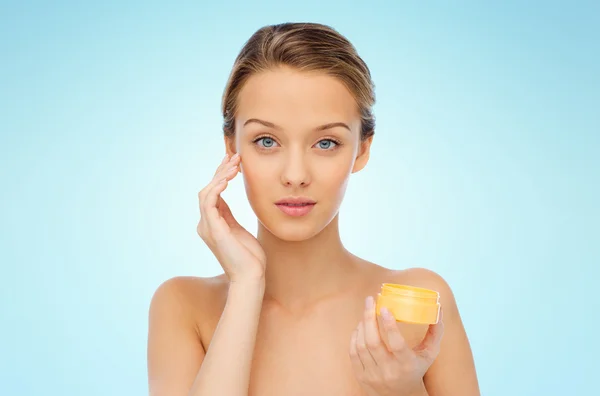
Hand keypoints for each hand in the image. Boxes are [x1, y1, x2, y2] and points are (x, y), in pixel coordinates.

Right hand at [197, 153, 265, 282]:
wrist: (251, 276)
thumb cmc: (250, 257)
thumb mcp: (239, 231)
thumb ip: (230, 217)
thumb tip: (227, 201)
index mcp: (212, 224)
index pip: (213, 193)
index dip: (221, 175)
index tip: (233, 161)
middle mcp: (206, 224)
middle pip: (208, 189)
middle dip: (220, 171)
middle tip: (234, 157)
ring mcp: (207, 227)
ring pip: (207, 192)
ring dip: (220, 176)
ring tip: (235, 165)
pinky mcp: (213, 230)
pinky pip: (209, 202)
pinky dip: (216, 188)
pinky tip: (228, 179)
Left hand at [349, 296, 443, 395]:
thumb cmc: (416, 370)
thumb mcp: (429, 355)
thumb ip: (435, 333)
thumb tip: (438, 310)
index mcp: (407, 365)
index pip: (397, 344)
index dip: (389, 325)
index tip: (384, 308)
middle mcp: (389, 371)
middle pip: (373, 341)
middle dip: (369, 317)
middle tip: (370, 300)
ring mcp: (373, 375)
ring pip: (361, 345)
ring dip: (362, 325)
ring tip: (366, 312)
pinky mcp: (361, 377)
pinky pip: (353, 352)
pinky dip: (355, 336)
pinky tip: (360, 327)